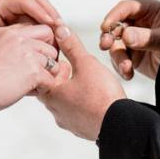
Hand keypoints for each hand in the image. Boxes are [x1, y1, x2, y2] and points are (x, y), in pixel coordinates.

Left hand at [0, 0, 61, 54]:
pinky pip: (45, 24)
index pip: (27, 3)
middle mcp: (15, 7)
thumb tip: (38, 29)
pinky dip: (53, 31)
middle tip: (61, 29)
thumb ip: (17, 33)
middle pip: (40, 4)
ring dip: (55, 23)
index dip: (41, 12)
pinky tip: (58, 40)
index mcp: (2, 4)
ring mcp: (24, 15)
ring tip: (62, 35)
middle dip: (52, 15)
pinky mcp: (31, 25)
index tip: (51, 23)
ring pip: (45, 13)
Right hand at [0, 24, 58, 115]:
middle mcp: (24, 41)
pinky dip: (41, 89)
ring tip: (28, 84)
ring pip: (55, 66)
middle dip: (48, 64)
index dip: (47, 46)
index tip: (40, 60)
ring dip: (45, 78)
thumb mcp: (3, 51)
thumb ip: (23, 48)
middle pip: (53, 50)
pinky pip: (50, 81)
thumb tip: (46, 55)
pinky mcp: (33, 72)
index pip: (46, 31)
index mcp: (15, 33)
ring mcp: (29, 55)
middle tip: (34, 76)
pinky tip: (26, 91)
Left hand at [38, 26, 125, 140]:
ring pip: (62, 102)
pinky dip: (79, 103)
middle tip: (69, 69)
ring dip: (69, 91)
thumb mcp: (86, 63)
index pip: (39, 77)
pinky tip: (90, 97)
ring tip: (82, 81)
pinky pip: (74, 113)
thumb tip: (60, 30)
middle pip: (50, 90)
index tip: (59, 60)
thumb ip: (72, 46)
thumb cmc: (101, 95)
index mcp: (51, 95)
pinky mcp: (80, 128)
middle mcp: (56, 111)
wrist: (120, 124)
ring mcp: (68, 122)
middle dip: (59, 78)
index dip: (48, 66)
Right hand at [100, 0, 159, 79]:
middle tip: (104, 46)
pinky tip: (128, 74)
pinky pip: (117, 60)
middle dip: (109, 37)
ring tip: (126, 68)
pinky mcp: (129, 55)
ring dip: (118, 58)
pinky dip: (121, 68)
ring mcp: (131, 40)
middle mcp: (137, 24)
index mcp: (148, 11)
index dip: (114, 16)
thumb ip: (146, 38)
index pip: (126, 8)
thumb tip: (125, 36)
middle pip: (115, 27)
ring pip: (114, 46)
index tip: (105, 27)